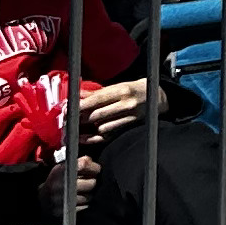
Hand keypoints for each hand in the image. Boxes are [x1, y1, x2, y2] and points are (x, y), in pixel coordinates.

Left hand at [70, 77, 152, 197]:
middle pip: (98, 114)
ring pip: (102, 126)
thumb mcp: (119, 86)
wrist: (158, 98)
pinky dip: (95, 138)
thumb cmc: (135, 90)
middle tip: (67, 120)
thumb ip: (99, 92)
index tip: (68, 108)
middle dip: (80, 118)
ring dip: (86, 129)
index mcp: (122, 90)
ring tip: (73, 129)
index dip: (81, 105)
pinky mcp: (130, 127)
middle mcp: (126, 104)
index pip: (97, 98)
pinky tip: (84, 138)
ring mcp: (129, 117)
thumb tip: (79, 94)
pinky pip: (109, 135)